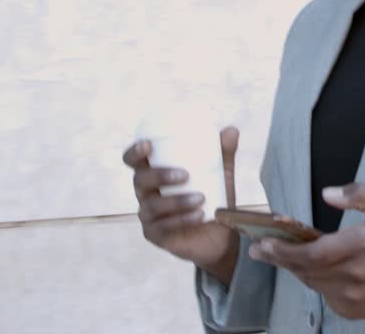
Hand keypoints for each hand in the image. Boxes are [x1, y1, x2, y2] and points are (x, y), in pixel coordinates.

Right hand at [122, 126, 241, 284]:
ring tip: (201, 199)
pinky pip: (162, 227)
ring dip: (176, 201)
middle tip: (186, 175)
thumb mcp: (221, 173)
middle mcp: (146, 192)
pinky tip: (198, 215)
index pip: (134, 160)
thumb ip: (224, 153)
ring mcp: (148, 215)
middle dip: (160, 175)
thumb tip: (231, 130)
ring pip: (152, 205)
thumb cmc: (213, 197)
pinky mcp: (155, 235)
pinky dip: (182, 219)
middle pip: (139, 180)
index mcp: (155, 172)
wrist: (222, 233)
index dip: (135, 152)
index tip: (149, 146)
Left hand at [248, 184, 364, 321]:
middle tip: (259, 249)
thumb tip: (326, 194)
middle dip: (278, 258)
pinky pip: (321, 293)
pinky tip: (308, 268)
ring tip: (278, 254)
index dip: (284, 250)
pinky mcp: (349, 310)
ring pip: (309, 282)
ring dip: (292, 268)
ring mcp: (350, 297)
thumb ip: (359, 193)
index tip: (263, 242)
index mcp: (361, 246)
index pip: (312, 252)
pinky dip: (312, 280)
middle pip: (304, 269)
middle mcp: (353, 275)